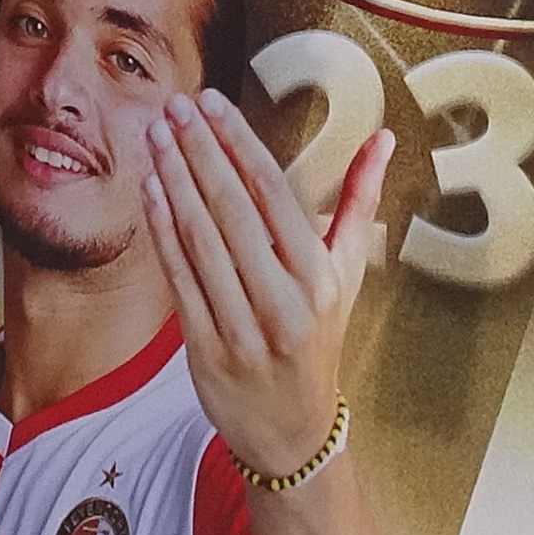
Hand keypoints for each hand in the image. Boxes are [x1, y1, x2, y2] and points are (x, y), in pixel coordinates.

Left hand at [141, 92, 388, 485]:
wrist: (291, 430)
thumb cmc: (318, 340)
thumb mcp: (348, 275)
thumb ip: (359, 202)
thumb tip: (383, 139)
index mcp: (321, 277)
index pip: (276, 195)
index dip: (239, 145)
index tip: (212, 104)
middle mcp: (286, 301)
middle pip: (234, 211)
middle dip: (200, 151)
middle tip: (175, 106)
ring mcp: (244, 328)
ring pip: (201, 240)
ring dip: (174, 181)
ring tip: (156, 135)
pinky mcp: (205, 349)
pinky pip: (179, 278)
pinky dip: (162, 230)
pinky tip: (150, 191)